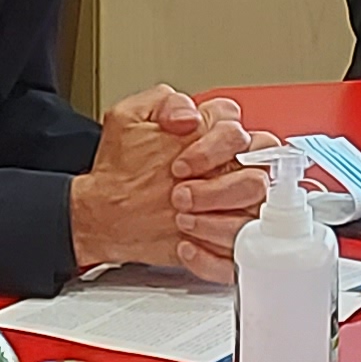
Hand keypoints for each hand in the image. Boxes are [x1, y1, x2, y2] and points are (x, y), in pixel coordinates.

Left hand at [73, 86, 270, 277]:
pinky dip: (211, 257)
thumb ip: (162, 102)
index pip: (241, 135)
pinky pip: (235, 259)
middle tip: (181, 196)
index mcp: (218, 138)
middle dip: (217, 191)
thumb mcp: (130, 120)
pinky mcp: (223, 245)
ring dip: (215, 224)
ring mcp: (232, 211)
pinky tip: (185, 246)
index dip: (213, 149)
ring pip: (253, 219)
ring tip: (182, 221)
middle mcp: (231, 173)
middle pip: (257, 179)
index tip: (180, 165)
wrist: (103, 210)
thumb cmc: (122, 167)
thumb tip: (189, 114)